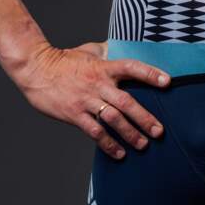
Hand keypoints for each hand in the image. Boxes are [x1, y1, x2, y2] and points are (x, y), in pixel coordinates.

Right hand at [17, 41, 168, 159]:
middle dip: (145, 118)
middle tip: (159, 132)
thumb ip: (107, 52)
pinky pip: (95, 132)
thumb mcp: (88, 51)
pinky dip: (109, 144)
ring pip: (113, 120)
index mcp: (103, 67)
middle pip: (127, 102)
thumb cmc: (64, 60)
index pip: (132, 67)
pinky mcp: (74, 114)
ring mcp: (86, 100)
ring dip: (130, 134)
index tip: (167, 82)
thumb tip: (120, 50)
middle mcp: (98, 84)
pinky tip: (119, 153)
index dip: (150, 74)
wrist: (36, 69)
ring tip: (143, 145)